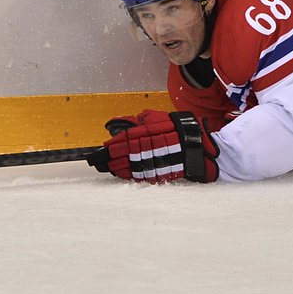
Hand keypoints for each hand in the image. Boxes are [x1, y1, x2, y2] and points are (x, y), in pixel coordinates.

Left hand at [88, 110, 219, 182]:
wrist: (195, 146)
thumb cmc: (175, 129)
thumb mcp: (155, 118)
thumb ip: (136, 120)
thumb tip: (119, 121)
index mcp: (143, 134)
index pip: (121, 140)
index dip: (110, 145)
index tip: (103, 147)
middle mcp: (144, 149)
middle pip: (120, 155)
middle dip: (107, 158)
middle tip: (97, 160)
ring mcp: (150, 163)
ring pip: (126, 167)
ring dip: (114, 167)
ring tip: (106, 167)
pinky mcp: (155, 173)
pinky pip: (137, 175)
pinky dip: (126, 175)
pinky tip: (119, 173)